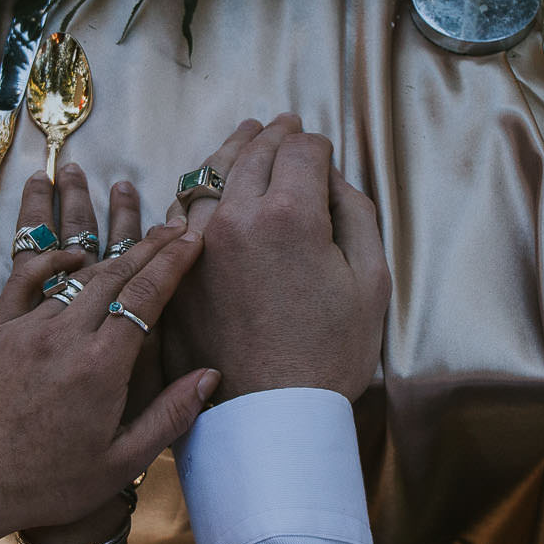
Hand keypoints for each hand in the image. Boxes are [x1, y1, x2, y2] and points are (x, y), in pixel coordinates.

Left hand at [0, 167, 217, 537]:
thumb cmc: (55, 484)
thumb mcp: (124, 461)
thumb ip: (171, 415)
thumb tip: (211, 376)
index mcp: (100, 368)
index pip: (145, 297)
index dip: (173, 262)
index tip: (193, 238)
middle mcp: (61, 339)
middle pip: (113, 274)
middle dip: (148, 246)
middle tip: (172, 226)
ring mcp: (21, 332)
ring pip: (70, 275)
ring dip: (103, 248)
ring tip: (128, 227)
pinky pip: (16, 282)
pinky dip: (44, 262)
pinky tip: (66, 254)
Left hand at [163, 115, 389, 402]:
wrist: (268, 419)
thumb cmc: (329, 357)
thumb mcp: (370, 283)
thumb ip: (355, 215)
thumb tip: (331, 178)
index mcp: (288, 215)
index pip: (302, 150)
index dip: (317, 145)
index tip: (323, 152)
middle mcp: (234, 218)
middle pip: (252, 152)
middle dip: (273, 135)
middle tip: (284, 125)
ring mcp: (195, 245)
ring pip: (207, 175)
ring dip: (230, 151)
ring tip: (245, 138)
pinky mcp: (174, 271)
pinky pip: (178, 212)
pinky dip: (196, 189)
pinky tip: (207, 187)